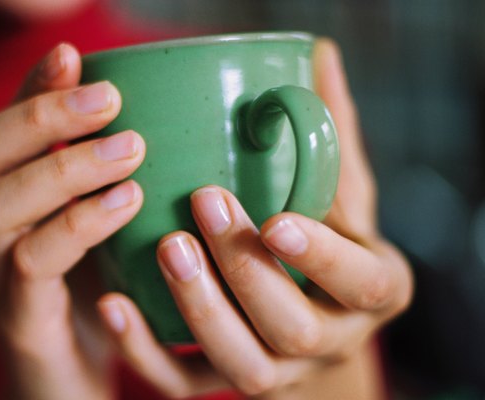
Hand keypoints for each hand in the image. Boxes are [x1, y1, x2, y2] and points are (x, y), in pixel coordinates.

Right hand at [0, 43, 145, 398]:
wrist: (70, 385)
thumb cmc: (94, 295)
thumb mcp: (101, 228)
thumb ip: (111, 176)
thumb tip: (161, 118)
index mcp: (3, 201)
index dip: (28, 87)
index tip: (73, 55)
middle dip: (41, 116)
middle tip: (111, 100)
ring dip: (64, 167)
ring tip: (132, 149)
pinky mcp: (20, 319)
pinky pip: (33, 266)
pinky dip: (79, 225)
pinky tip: (127, 203)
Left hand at [96, 39, 412, 398]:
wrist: (311, 311)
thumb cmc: (325, 238)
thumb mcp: (340, 191)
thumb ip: (329, 135)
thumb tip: (317, 57)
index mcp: (371, 290)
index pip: (361, 283)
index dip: (323, 257)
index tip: (276, 219)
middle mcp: (329, 340)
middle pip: (293, 328)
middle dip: (247, 272)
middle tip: (203, 205)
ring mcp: (278, 371)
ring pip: (243, 366)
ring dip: (200, 310)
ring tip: (165, 247)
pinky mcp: (226, 383)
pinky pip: (186, 386)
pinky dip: (146, 353)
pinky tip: (114, 305)